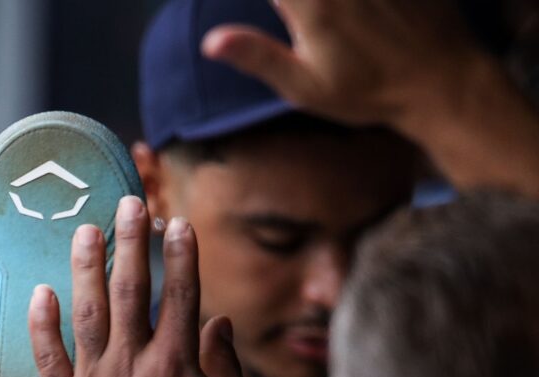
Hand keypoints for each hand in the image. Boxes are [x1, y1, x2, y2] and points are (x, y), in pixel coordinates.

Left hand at [29, 197, 252, 376]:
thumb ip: (224, 367)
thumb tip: (215, 321)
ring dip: (86, 268)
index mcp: (179, 366)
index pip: (180, 295)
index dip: (179, 255)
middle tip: (127, 204)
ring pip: (86, 314)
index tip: (176, 221)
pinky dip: (43, 324)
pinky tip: (41, 292)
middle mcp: (134, 366)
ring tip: (85, 230)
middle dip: (130, 243)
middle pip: (130, 291)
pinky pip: (50, 359)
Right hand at [203, 0, 486, 129]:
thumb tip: (210, 41)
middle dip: (290, 4)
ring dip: (313, 4)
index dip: (269, 1)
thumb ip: (256, 56)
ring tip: (316, 20)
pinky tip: (353, 13)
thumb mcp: (304, 86)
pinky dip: (357, 3)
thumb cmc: (367, 92)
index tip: (274, 15)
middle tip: (297, 24)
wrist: (442, 82)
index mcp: (311, 5)